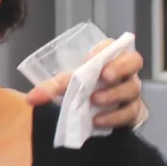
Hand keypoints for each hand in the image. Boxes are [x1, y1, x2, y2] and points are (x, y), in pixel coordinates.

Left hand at [26, 43, 146, 130]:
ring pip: (132, 88)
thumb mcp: (69, 84)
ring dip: (113, 94)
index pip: (113, 45)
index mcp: (109, 57)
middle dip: (120, 67)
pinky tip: (98, 120)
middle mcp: (125, 71)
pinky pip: (130, 112)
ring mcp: (131, 90)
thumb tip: (32, 98)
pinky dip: (114, 116)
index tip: (88, 60)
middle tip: (104, 76)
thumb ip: (52, 88)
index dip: (104, 50)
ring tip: (95, 99)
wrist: (99, 113)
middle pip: (134, 61)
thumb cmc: (85, 89)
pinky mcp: (132, 110)